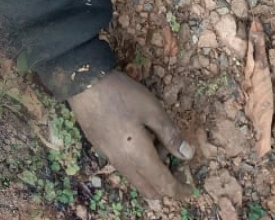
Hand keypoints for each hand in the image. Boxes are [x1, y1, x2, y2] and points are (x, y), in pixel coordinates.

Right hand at [68, 72, 192, 201]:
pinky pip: (125, 169)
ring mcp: (110, 158)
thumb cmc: (122, 95)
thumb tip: (187, 155)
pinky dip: (138, 166)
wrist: (84, 84)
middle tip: (177, 166)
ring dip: (151, 175)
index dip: (179, 189)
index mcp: (139, 156)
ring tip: (158, 145)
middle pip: (149, 191)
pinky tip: (140, 140)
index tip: (190, 188)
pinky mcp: (101, 150)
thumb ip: (170, 135)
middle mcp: (123, 164)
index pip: (163, 185)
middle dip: (166, 186)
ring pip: (136, 181)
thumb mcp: (152, 110)